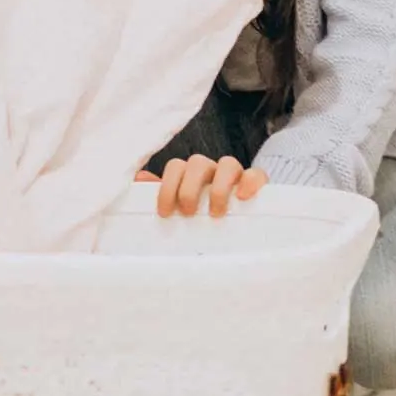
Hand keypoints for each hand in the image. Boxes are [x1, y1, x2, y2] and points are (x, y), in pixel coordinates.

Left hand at [134, 155, 268, 217]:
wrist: (236, 232)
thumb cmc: (198, 220)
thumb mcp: (177, 210)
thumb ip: (159, 195)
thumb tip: (139, 179)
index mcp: (188, 175)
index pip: (176, 167)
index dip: (167, 187)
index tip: (165, 212)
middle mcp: (211, 171)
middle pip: (198, 163)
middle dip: (189, 188)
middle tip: (188, 212)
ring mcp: (234, 176)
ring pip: (228, 163)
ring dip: (219, 187)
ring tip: (216, 212)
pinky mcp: (255, 184)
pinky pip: (256, 174)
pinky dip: (250, 181)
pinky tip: (243, 196)